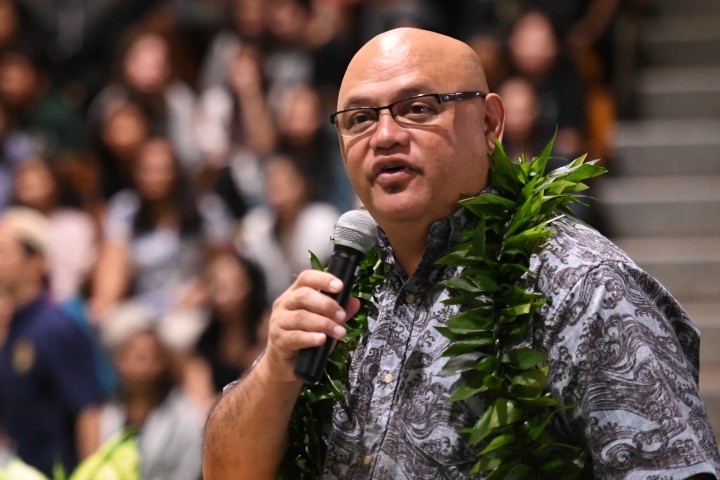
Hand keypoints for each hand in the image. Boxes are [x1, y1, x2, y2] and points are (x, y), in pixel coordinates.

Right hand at [259, 269, 360, 383]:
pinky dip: (311, 338)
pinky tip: (322, 340)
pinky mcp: (279, 341)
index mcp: (294, 294)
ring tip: (339, 332)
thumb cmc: (305, 337)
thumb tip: (354, 302)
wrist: (285, 364)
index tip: (340, 286)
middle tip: (342, 315)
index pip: (306, 278)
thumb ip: (337, 311)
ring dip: (324, 324)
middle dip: (326, 304)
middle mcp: (284, 304)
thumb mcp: (323, 321)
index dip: (323, 279)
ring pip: (301, 317)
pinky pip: (295, 337)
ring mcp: (279, 322)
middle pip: (303, 296)